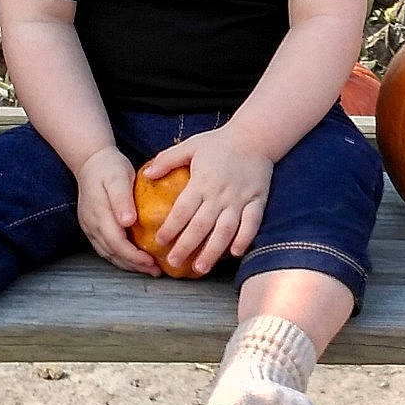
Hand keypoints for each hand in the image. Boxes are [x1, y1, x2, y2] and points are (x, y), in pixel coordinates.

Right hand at [76, 147, 159, 275]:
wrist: (91, 161)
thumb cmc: (109, 167)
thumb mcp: (118, 177)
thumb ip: (122, 198)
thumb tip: (127, 222)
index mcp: (99, 213)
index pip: (116, 242)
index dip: (133, 256)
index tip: (151, 261)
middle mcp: (91, 224)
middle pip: (112, 253)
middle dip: (134, 265)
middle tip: (155, 271)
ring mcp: (89, 227)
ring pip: (108, 253)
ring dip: (127, 264)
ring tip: (148, 269)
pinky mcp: (92, 227)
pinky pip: (105, 248)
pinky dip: (120, 257)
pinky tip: (134, 259)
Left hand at [141, 126, 272, 275]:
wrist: (255, 136)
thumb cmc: (219, 142)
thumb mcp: (191, 146)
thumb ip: (168, 159)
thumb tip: (147, 173)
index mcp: (202, 181)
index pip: (183, 210)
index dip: (170, 227)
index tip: (159, 241)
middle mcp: (220, 194)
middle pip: (201, 225)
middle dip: (186, 246)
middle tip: (174, 262)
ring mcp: (240, 199)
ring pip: (225, 230)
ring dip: (213, 250)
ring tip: (201, 267)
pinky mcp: (257, 201)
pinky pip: (251, 224)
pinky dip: (244, 239)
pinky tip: (234, 253)